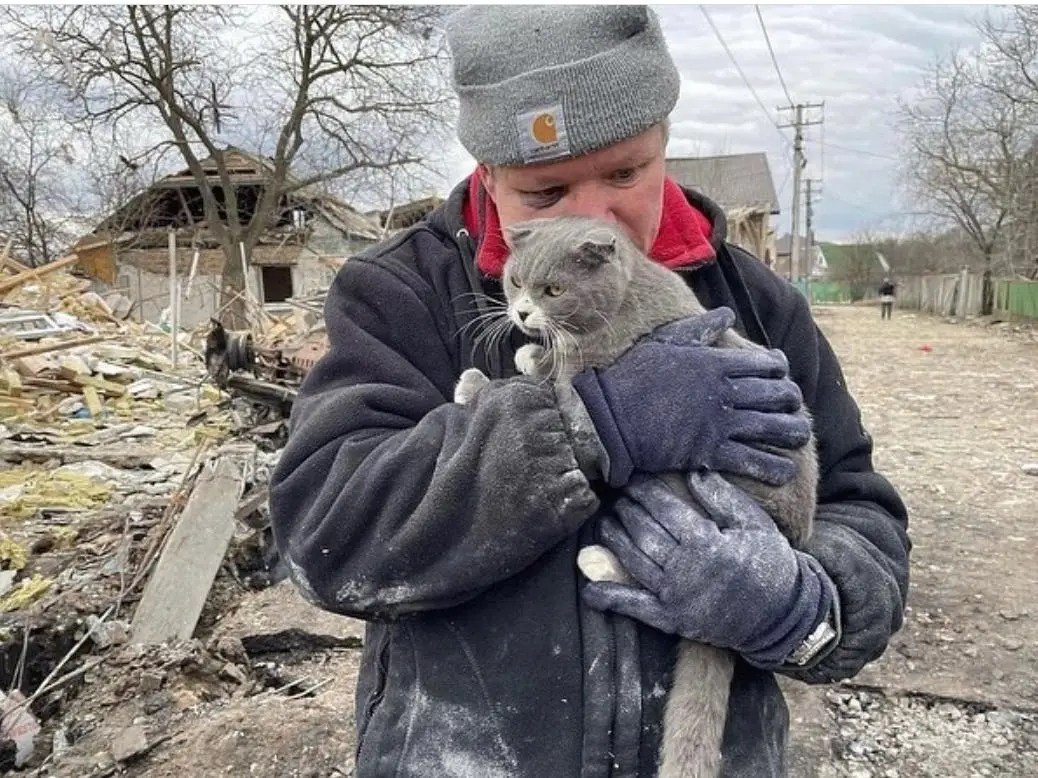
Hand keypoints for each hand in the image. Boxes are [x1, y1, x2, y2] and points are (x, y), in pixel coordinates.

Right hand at [570, 308, 809, 487]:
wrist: (608, 418)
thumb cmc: (632, 377)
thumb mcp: (664, 342)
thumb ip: (699, 329)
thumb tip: (727, 313)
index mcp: (714, 363)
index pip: (765, 363)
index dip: (780, 369)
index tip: (781, 373)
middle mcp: (724, 392)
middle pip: (776, 394)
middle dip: (791, 400)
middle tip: (793, 405)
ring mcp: (719, 423)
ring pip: (773, 427)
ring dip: (792, 432)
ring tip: (799, 436)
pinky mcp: (710, 452)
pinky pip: (752, 461)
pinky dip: (773, 467)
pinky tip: (784, 470)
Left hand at [582, 473, 833, 666]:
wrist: (783, 615)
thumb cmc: (771, 562)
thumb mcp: (754, 523)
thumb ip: (722, 497)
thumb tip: (693, 470)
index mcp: (706, 542)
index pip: (663, 509)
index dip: (644, 491)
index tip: (632, 476)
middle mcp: (685, 569)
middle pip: (643, 532)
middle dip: (626, 510)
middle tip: (616, 495)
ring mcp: (676, 596)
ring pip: (633, 561)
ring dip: (614, 540)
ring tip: (605, 522)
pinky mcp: (672, 619)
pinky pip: (635, 608)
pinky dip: (611, 598)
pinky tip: (591, 590)